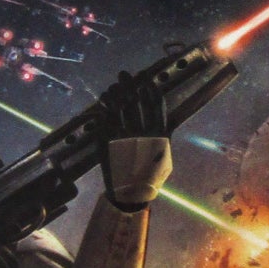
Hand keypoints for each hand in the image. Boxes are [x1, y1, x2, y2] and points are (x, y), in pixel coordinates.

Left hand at [94, 70, 172, 209]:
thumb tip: (164, 122)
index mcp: (158, 135)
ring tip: (113, 85)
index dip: (150, 91)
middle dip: (130, 85)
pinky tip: (103, 101)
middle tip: (124, 74)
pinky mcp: (109, 142)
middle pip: (135, 102)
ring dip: (116, 93)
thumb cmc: (150, 176)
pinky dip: (104, 108)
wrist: (131, 194)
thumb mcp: (165, 157)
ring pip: (120, 108)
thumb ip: (163, 137)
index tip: (146, 80)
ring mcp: (124, 136)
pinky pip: (106, 120)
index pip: (156, 106)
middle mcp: (142, 133)